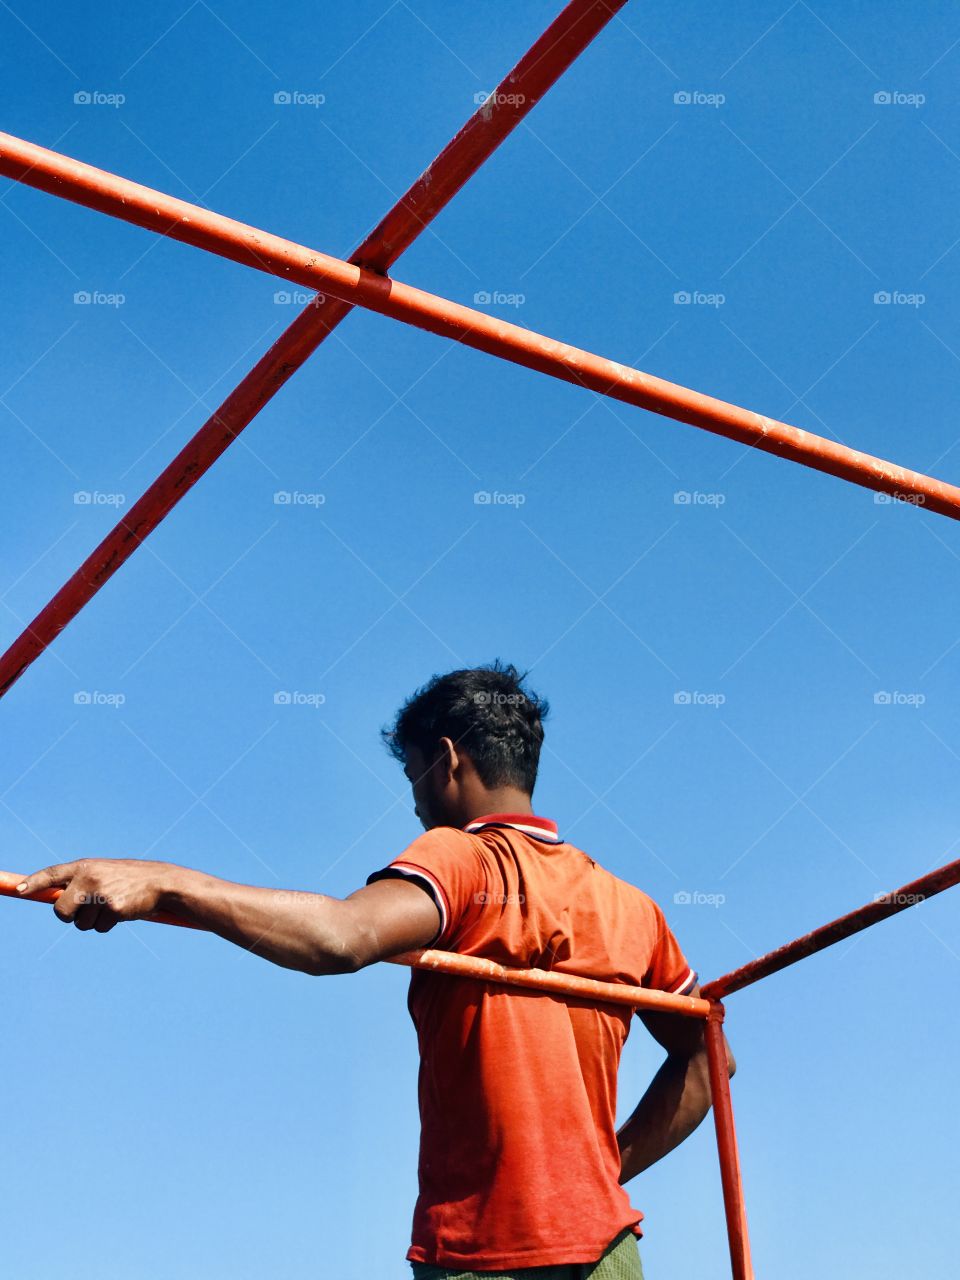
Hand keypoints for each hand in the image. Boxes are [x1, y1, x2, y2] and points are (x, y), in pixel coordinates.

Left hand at [16, 859, 172, 931]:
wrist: (160, 882)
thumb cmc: (128, 880)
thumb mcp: (102, 873)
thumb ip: (80, 883)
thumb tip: (54, 902)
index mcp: (85, 866)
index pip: (52, 874)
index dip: (34, 882)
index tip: (19, 889)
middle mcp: (89, 878)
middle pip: (60, 911)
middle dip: (69, 917)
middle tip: (88, 909)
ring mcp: (101, 894)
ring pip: (80, 924)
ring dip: (93, 921)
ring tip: (112, 906)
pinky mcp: (113, 909)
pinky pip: (99, 928)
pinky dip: (108, 925)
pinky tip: (122, 911)